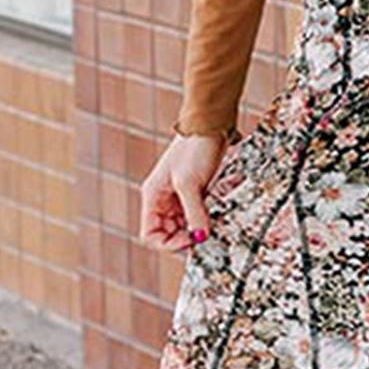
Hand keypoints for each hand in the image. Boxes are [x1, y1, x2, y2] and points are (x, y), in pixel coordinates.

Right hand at [140, 129, 232, 253]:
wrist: (211, 126)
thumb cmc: (194, 148)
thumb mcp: (190, 184)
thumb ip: (194, 213)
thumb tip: (200, 237)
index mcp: (153, 196)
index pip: (150, 234)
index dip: (168, 243)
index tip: (190, 240)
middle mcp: (163, 198)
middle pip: (168, 232)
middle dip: (185, 237)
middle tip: (205, 235)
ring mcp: (179, 195)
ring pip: (184, 224)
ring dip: (197, 228)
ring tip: (212, 224)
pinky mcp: (196, 191)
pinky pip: (198, 213)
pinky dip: (207, 217)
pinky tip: (218, 213)